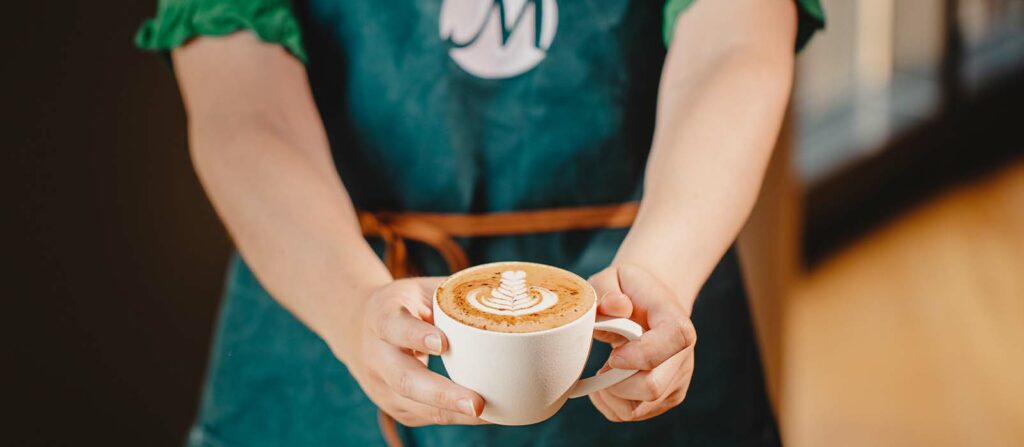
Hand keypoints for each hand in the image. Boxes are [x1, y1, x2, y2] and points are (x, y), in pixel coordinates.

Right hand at [330, 277, 487, 426]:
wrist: (357, 326)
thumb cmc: (404, 304)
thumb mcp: (420, 289)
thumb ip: (453, 294)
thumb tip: (504, 297)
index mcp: (382, 316)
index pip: (394, 326)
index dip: (417, 336)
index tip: (443, 344)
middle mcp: (377, 354)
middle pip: (404, 379)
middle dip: (442, 394)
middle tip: (476, 404)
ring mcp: (381, 384)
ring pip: (413, 405)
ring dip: (452, 413)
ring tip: (488, 415)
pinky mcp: (392, 404)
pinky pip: (423, 416)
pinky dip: (453, 418)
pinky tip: (481, 417)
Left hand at [587, 264, 697, 420]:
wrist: (649, 304)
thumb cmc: (628, 291)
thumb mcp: (614, 278)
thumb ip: (607, 289)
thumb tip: (613, 306)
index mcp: (677, 322)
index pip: (673, 340)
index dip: (639, 353)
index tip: (613, 355)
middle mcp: (683, 357)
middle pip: (651, 387)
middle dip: (615, 381)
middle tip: (604, 363)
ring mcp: (676, 382)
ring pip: (637, 408)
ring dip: (610, 394)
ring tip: (605, 370)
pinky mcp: (665, 398)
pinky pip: (631, 413)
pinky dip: (610, 403)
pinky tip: (608, 381)